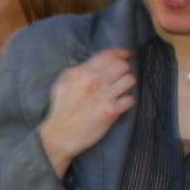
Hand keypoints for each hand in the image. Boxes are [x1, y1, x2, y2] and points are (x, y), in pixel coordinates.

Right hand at [38, 48, 134, 176]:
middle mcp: (93, 82)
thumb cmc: (60, 110)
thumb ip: (79, 72)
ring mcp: (103, 96)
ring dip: (127, 85)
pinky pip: (131, 99)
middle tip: (120, 78)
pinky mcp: (111, 111)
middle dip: (124, 71)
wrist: (59, 136)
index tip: (128, 55)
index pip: (108, 55)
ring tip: (120, 91)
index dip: (122, 53)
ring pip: (130, 80)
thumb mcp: (62, 84)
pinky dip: (127, 101)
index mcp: (80, 73)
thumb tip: (96, 64)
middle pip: (122, 66)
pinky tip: (120, 105)